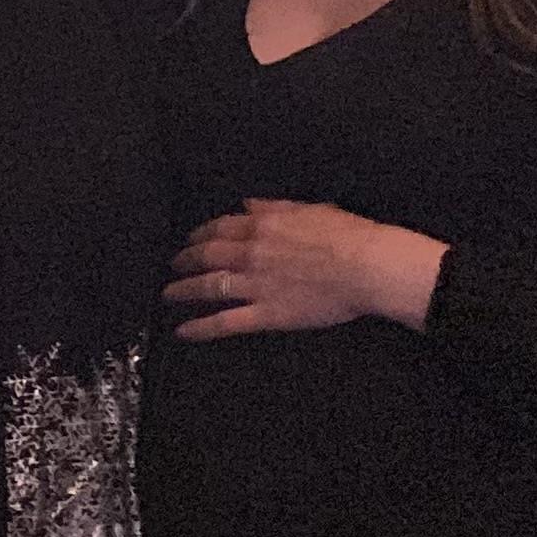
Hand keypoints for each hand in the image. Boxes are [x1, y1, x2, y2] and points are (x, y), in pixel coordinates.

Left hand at [166, 200, 446, 338]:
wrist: (368, 266)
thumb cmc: (349, 234)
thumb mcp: (310, 209)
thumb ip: (274, 207)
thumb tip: (247, 204)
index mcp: (262, 225)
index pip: (220, 228)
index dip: (200, 235)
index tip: (191, 240)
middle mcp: (250, 253)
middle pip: (206, 256)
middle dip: (185, 261)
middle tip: (174, 266)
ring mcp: (255, 285)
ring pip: (208, 287)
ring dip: (183, 291)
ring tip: (168, 296)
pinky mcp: (265, 314)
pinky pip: (224, 322)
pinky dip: (200, 328)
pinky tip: (182, 332)